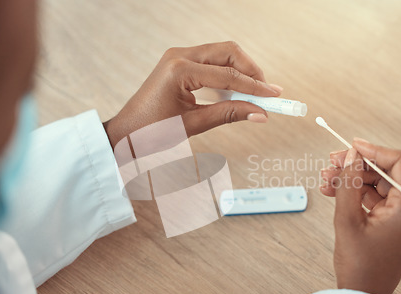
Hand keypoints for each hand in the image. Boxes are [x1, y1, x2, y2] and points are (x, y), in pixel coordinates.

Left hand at [103, 41, 281, 148]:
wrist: (126, 134)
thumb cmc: (151, 132)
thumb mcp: (193, 125)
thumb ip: (228, 115)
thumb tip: (260, 114)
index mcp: (180, 70)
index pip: (228, 75)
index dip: (254, 87)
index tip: (274, 97)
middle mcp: (179, 55)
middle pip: (228, 52)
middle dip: (251, 71)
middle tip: (267, 93)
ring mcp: (178, 56)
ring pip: (222, 54)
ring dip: (241, 71)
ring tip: (255, 93)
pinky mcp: (179, 63)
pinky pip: (211, 61)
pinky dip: (227, 73)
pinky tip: (236, 91)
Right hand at [320, 138, 400, 293]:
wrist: (363, 293)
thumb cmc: (360, 265)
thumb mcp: (347, 219)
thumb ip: (348, 183)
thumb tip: (350, 155)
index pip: (400, 161)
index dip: (374, 150)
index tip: (352, 146)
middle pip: (386, 170)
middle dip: (356, 164)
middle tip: (332, 162)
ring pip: (377, 182)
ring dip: (351, 178)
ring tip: (326, 179)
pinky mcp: (393, 220)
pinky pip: (374, 196)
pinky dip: (354, 191)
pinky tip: (333, 190)